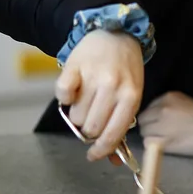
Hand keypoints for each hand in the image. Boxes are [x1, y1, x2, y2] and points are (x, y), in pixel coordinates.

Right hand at [57, 30, 143, 161]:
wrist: (116, 34)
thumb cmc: (125, 70)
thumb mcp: (131, 96)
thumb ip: (121, 125)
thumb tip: (110, 159)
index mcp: (131, 97)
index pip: (113, 134)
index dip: (101, 149)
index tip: (93, 155)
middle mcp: (112, 87)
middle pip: (91, 128)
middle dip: (89, 130)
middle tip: (92, 118)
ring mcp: (92, 76)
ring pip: (76, 116)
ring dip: (78, 114)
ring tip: (86, 99)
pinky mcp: (74, 66)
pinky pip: (61, 95)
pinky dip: (64, 97)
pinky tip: (74, 90)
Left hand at [137, 91, 192, 156]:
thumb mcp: (186, 102)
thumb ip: (169, 106)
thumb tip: (157, 116)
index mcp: (168, 97)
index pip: (149, 107)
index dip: (153, 116)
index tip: (160, 122)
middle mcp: (161, 110)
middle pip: (143, 120)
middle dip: (149, 126)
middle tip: (160, 132)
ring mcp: (161, 126)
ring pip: (144, 132)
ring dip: (150, 136)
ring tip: (163, 139)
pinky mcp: (164, 142)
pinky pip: (148, 143)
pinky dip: (153, 146)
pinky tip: (164, 146)